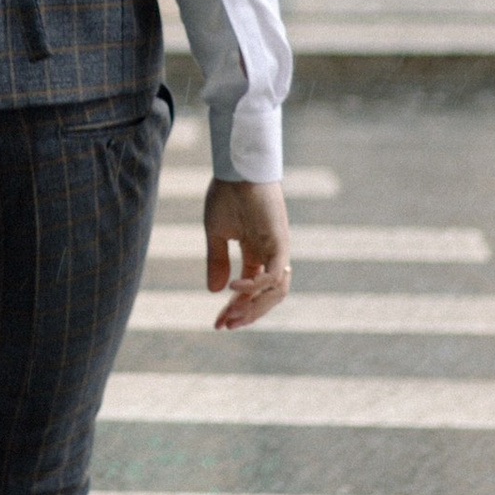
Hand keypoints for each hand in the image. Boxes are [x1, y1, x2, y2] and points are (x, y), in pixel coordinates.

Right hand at [204, 178, 290, 330]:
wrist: (237, 169)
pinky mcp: (279, 242)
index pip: (250, 290)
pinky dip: (256, 285)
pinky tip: (234, 288)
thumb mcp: (216, 233)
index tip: (218, 323)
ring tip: (233, 314)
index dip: (236, 308)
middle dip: (246, 314)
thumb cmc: (226, 194)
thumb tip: (215, 292)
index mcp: (256, 253)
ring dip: (255, 307)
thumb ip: (217, 261)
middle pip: (265, 297)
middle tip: (225, 325)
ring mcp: (277, 249)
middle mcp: (270, 255)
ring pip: (276, 291)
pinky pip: (274, 273)